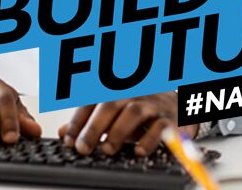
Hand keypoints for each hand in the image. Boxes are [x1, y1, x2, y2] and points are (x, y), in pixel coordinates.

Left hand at [58, 92, 196, 155]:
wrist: (178, 105)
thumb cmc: (140, 110)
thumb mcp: (112, 115)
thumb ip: (88, 122)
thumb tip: (62, 133)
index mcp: (114, 91)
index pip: (90, 102)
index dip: (77, 121)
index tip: (67, 140)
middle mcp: (131, 93)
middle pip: (109, 105)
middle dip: (93, 128)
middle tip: (82, 148)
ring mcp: (151, 104)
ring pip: (132, 112)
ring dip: (118, 132)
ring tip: (106, 150)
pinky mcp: (170, 118)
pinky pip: (159, 127)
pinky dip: (148, 139)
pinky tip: (138, 151)